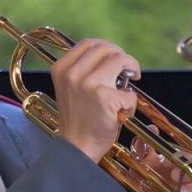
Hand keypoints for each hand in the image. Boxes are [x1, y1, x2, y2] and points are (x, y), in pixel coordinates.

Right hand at [51, 38, 140, 162]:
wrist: (76, 147)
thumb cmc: (77, 119)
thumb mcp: (69, 88)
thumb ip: (82, 70)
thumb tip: (109, 54)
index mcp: (60, 68)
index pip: (89, 43)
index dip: (107, 48)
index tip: (116, 60)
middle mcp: (72, 73)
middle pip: (107, 48)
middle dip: (123, 58)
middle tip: (129, 71)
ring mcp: (88, 84)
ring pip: (120, 60)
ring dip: (131, 71)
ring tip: (128, 88)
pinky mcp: (106, 98)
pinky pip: (129, 92)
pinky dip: (131, 103)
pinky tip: (122, 112)